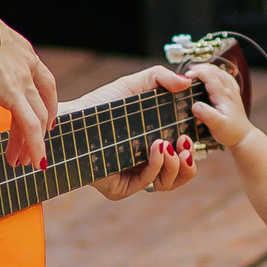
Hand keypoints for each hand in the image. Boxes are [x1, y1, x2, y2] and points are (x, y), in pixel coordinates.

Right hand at [0, 20, 57, 166]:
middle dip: (40, 130)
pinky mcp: (12, 91)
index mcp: (23, 51)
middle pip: (42, 104)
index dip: (47, 102)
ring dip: (32, 143)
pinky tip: (32, 159)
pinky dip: (34, 144)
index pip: (43, 82)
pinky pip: (30, 125)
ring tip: (26, 162)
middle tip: (34, 149)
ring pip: (37, 118)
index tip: (46, 118)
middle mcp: (28, 64)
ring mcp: (23, 78)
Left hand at [74, 66, 198, 199]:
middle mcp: (145, 165)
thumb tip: (188, 82)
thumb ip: (162, 78)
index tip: (192, 136)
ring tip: (169, 146)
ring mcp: (133, 178)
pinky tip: (157, 148)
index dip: (192, 152)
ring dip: (175, 167)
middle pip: (179, 176)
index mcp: (153, 146)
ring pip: (167, 184)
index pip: (182, 158)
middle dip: (189, 164)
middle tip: (185, 144)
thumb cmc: (103, 104)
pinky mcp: (119, 188)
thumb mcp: (134, 85)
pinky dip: (156, 167)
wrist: (74, 119)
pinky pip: (146, 184)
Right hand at [188, 62, 251, 148]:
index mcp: (223, 95)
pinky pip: (225, 76)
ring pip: (220, 71)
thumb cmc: (230, 132)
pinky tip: (210, 75)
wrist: (244, 137)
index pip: (210, 76)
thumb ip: (206, 115)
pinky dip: (215, 72)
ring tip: (195, 71)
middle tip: (186, 72)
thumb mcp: (216, 125)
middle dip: (199, 68)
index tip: (185, 76)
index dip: (197, 72)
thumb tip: (195, 105)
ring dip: (207, 68)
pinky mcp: (232, 93)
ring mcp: (232, 90)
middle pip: (214, 70)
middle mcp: (229, 90)